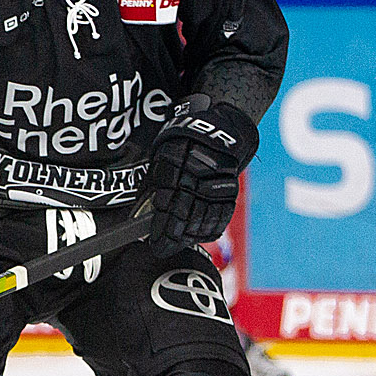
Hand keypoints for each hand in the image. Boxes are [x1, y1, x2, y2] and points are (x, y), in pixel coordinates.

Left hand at [146, 95, 258, 257]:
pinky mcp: (232, 189)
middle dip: (174, 236)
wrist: (221, 128)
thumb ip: (156, 182)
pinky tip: (199, 234)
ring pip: (205, 219)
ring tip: (179, 243)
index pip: (168, 204)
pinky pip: (222, 216)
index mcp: (176, 162)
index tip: (155, 243)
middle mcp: (198, 173)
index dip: (162, 229)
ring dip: (190, 235)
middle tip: (163, 247)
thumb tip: (143, 214)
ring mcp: (218, 182)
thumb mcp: (164, 154)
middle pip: (186, 215)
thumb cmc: (185, 142)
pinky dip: (210, 228)